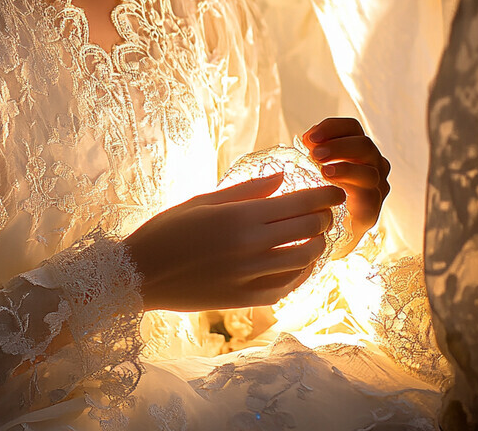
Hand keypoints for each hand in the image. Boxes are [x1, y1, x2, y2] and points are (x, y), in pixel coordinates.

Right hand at [124, 173, 345, 311]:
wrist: (140, 274)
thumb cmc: (168, 230)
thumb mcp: (203, 200)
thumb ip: (246, 190)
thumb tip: (282, 177)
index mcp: (239, 217)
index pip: (299, 203)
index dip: (325, 195)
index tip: (337, 190)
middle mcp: (250, 246)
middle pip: (308, 229)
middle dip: (323, 217)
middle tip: (324, 211)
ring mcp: (249, 276)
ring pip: (305, 259)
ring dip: (316, 244)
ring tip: (314, 235)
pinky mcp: (245, 299)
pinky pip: (288, 286)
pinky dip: (302, 272)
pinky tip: (300, 262)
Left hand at [298, 117, 389, 253]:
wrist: (320, 233)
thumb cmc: (314, 193)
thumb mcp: (311, 166)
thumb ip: (313, 150)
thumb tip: (308, 139)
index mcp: (357, 149)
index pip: (352, 127)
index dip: (332, 127)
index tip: (308, 137)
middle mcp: (373, 165)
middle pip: (364, 145)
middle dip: (338, 146)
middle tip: (314, 154)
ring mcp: (376, 189)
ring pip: (370, 171)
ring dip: (345, 167)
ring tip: (323, 171)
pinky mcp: (372, 212)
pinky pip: (369, 196)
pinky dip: (352, 191)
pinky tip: (333, 190)